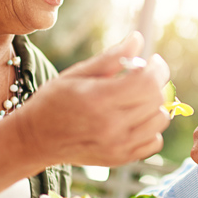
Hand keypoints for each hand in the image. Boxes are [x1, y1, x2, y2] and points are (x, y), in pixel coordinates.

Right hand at [15, 32, 170, 168]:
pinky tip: (135, 119)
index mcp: (99, 100)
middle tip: (143, 76)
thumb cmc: (53, 101)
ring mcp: (118, 146)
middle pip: (156, 99)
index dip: (156, 68)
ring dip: (155, 105)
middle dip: (156, 82)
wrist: (36, 139)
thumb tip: (138, 38)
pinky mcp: (121, 159)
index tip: (152, 61)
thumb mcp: (77, 74)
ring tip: (138, 98)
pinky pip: (154, 142)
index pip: (147, 82)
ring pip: (160, 121)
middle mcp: (111, 126)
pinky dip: (151, 128)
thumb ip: (111, 58)